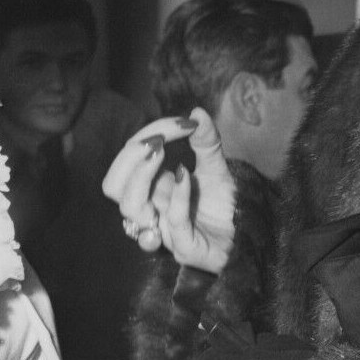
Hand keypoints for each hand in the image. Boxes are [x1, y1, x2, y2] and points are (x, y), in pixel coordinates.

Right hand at [102, 107, 236, 273]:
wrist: (246, 240)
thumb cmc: (225, 209)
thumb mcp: (216, 169)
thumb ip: (206, 142)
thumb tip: (196, 112)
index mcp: (151, 189)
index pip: (129, 161)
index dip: (147, 136)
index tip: (181, 123)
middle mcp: (150, 209)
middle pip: (113, 185)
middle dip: (130, 156)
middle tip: (158, 140)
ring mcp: (163, 229)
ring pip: (128, 206)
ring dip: (141, 175)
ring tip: (162, 153)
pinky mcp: (183, 247)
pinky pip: (172, 221)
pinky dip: (178, 195)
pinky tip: (187, 178)